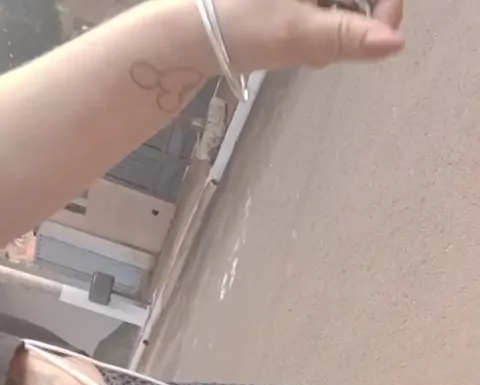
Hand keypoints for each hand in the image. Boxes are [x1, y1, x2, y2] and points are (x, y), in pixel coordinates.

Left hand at [215, 0, 403, 72]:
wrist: (190, 30)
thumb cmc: (242, 23)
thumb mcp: (299, 33)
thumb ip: (350, 37)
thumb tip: (397, 43)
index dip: (388, 6)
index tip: (381, 37)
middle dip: (357, 18)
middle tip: (329, 49)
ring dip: (339, 25)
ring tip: (309, 49)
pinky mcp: (295, 1)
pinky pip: (325, 3)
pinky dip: (322, 22)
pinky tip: (301, 39)